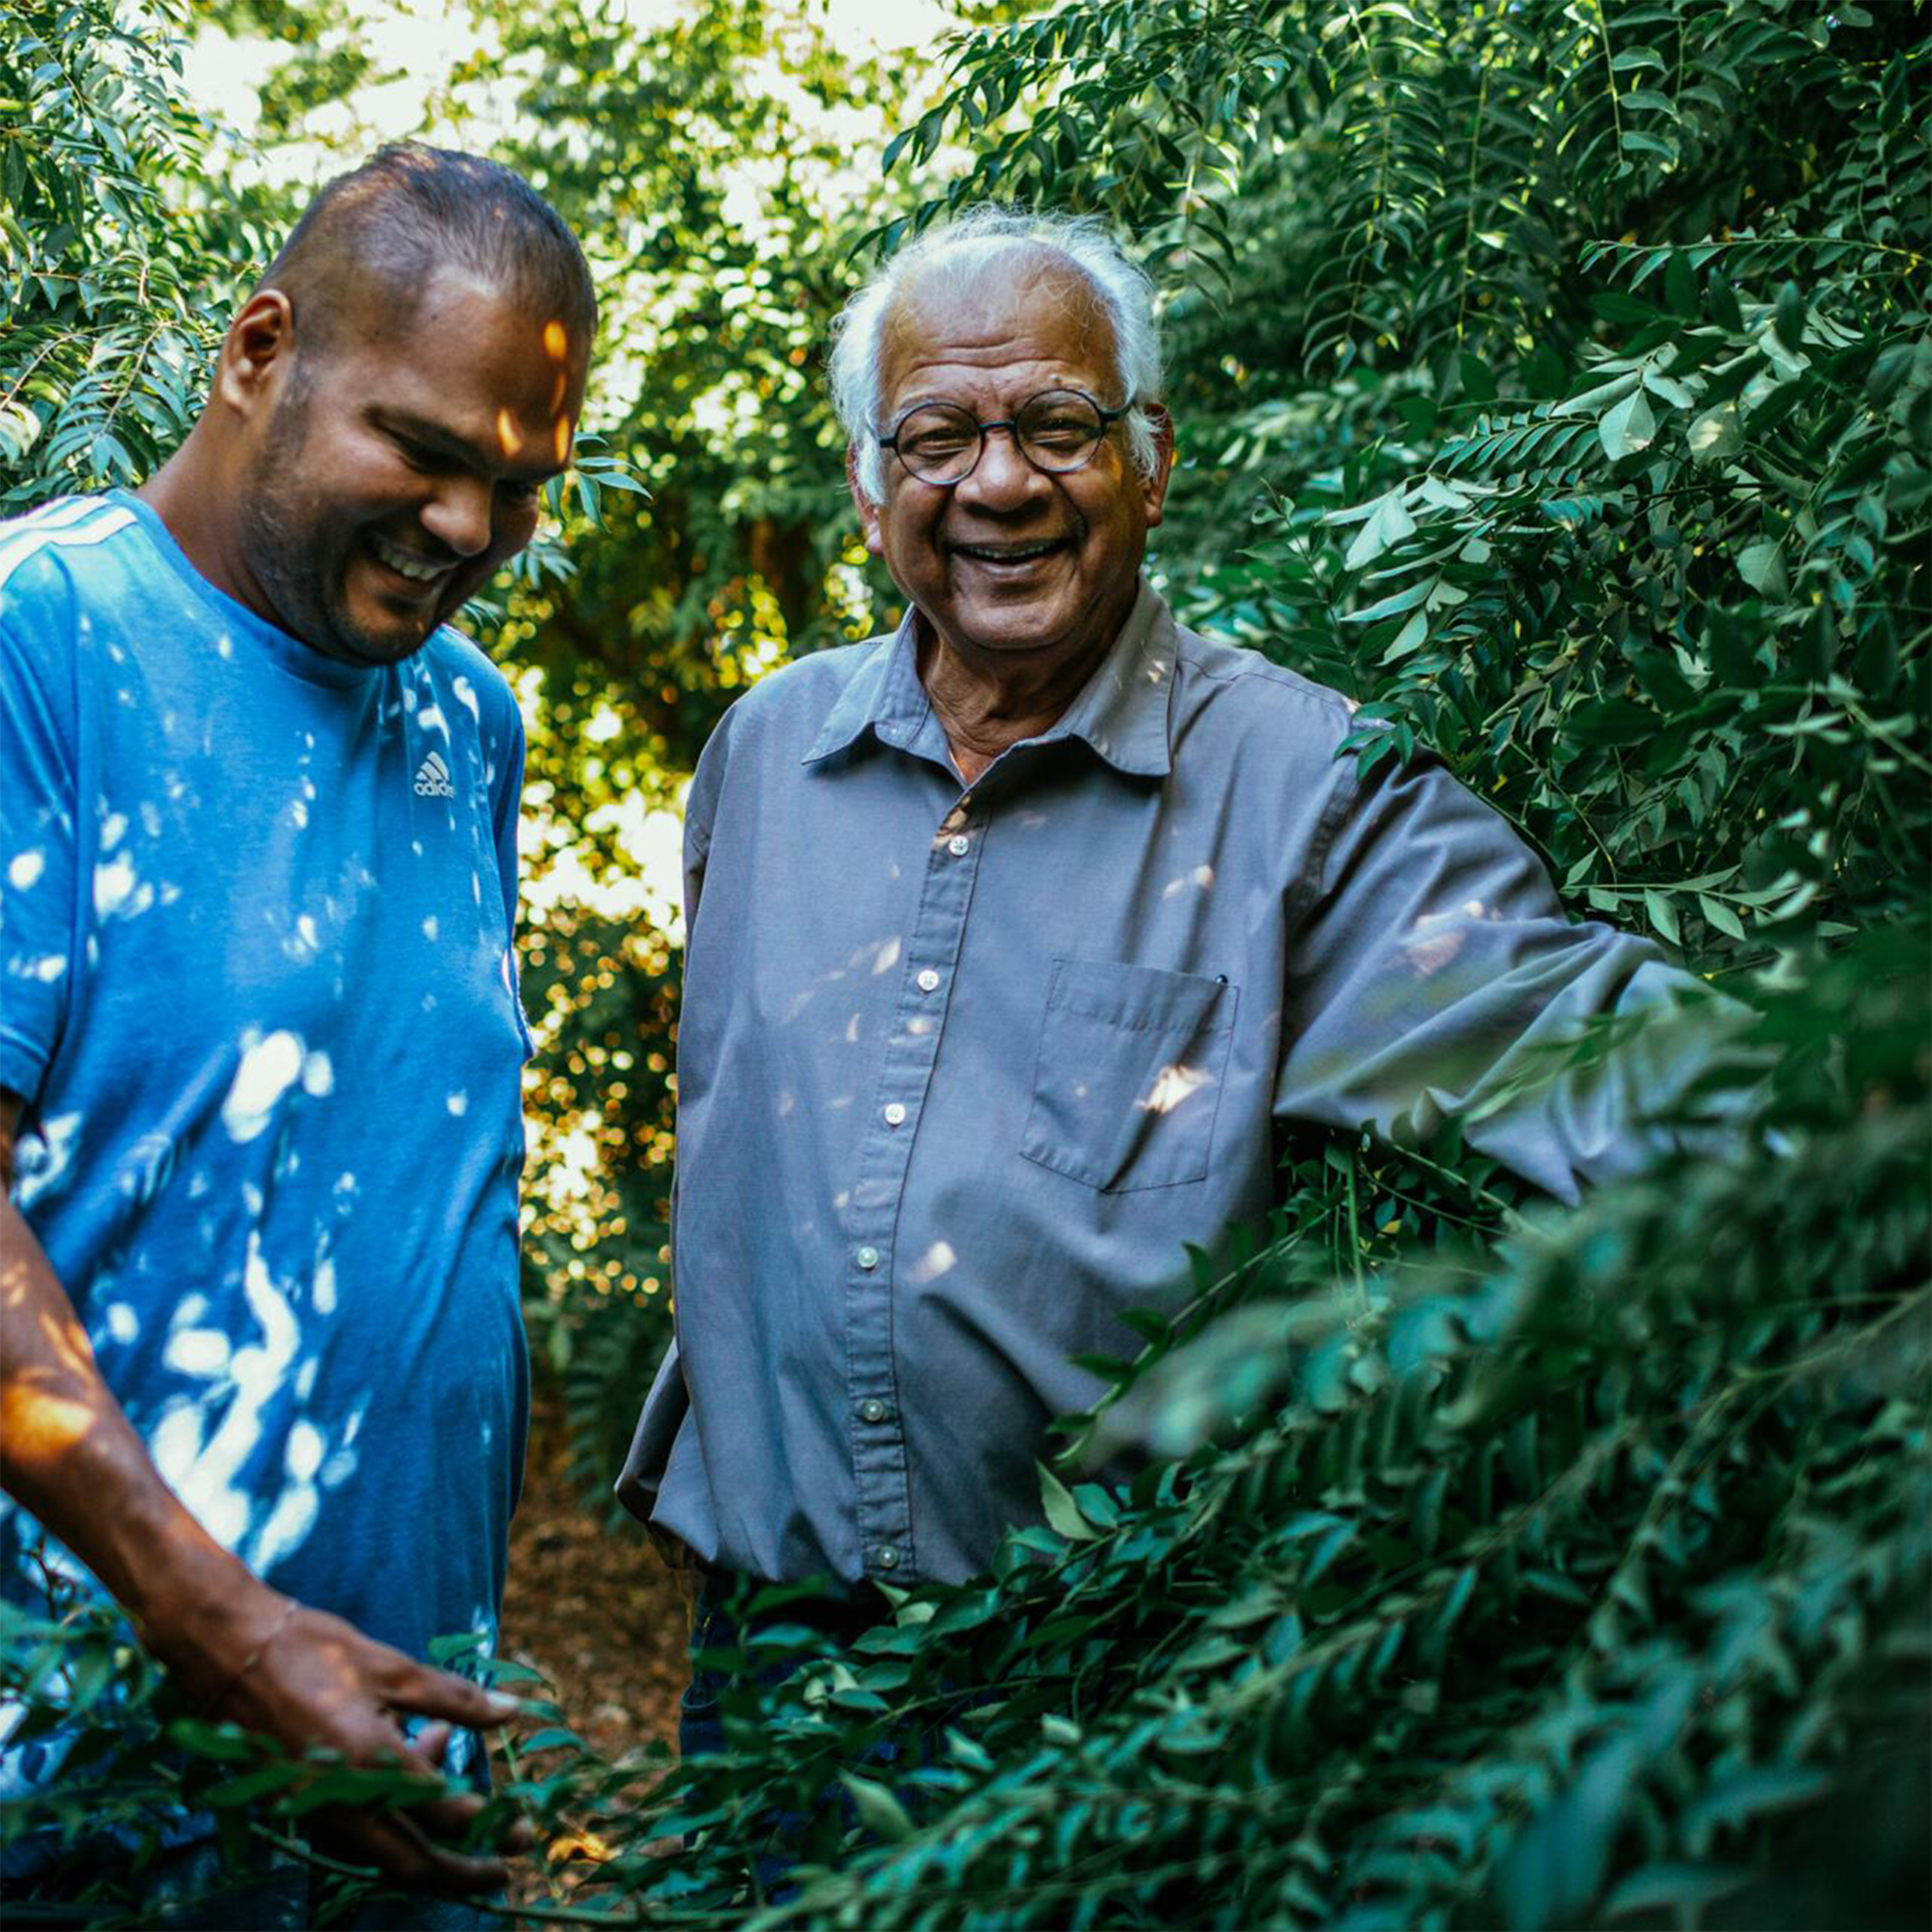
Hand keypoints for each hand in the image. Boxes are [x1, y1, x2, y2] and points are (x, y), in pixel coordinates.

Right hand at [188, 1591, 533, 1893]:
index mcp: (370, 1764)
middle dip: (460, 1870)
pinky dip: (388, 1807)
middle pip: (409, 1859)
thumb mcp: (394, 1668)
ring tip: (441, 1741)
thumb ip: (455, 1699)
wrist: (228, 1651)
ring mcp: (311, 1810)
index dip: (490, 1826)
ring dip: (423, 1827)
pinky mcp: (295, 1807)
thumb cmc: (315, 1651)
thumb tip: (512, 1713)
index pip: (444, 1814)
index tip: (522, 1834)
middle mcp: (339, 1801)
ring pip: (380, 1846)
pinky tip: (407, 1743)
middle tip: (503, 1872)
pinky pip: (353, 1827)